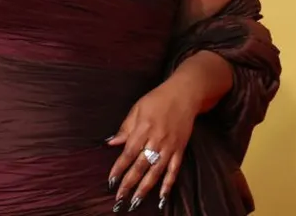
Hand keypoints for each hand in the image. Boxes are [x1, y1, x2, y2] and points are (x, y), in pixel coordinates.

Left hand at [106, 80, 199, 211]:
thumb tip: (111, 142)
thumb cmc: (158, 99)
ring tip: (136, 201)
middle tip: (120, 198)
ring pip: (156, 171)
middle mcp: (156, 139)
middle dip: (129, 183)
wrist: (184, 94)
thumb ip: (125, 128)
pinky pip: (174, 169)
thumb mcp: (137, 109)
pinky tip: (162, 195)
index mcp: (143, 128)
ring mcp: (169, 146)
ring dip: (145, 188)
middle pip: (141, 166)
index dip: (119, 168)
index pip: (128, 153)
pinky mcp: (180, 149)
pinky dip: (168, 183)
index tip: (111, 181)